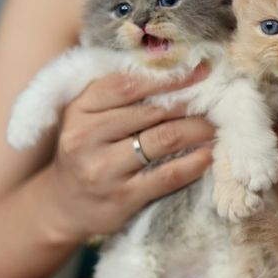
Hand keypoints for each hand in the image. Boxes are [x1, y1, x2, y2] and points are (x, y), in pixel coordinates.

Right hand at [44, 65, 214, 241]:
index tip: (199, 71)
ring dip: (197, 130)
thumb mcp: (88, 118)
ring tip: (215, 126)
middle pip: (152, 111)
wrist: (62, 206)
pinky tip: (208, 155)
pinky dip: (193, 163)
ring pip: (163, 139)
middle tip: (215, 101)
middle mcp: (86, 136)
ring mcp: (103, 169)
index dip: (168, 76)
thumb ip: (121, 96)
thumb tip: (174, 72)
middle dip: (190, 104)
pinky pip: (167, 175)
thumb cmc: (86, 152)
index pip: (128, 84)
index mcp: (80, 108)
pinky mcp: (122, 196)